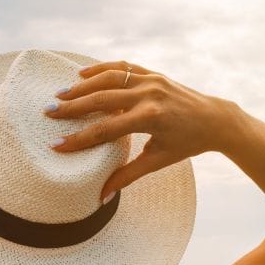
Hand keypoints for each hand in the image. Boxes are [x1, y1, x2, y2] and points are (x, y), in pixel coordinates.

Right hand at [43, 59, 241, 199]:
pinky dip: (102, 69)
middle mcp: (149, 94)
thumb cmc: (187, 144)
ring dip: (82, 86)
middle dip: (73, 107)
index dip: (79, 139)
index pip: (105, 129)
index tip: (57, 145)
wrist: (215, 119)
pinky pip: (123, 67)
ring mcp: (152, 80)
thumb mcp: (157, 161)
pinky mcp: (153, 73)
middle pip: (102, 100)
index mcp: (150, 118)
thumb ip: (126, 176)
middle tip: (49, 113)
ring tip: (61, 94)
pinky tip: (82, 75)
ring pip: (109, 78)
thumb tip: (100, 197)